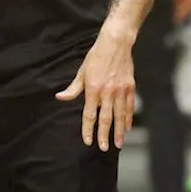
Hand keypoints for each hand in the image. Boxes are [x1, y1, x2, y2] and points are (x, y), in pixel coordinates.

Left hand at [56, 27, 135, 150]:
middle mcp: (107, 92)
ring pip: (120, 116)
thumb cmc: (96, 56)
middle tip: (104, 148)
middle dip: (104, 135)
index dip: (88, 129)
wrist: (116, 43)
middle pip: (105, 118)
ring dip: (119, 131)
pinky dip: (129, 118)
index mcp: (93, 89)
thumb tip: (60, 98)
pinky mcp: (130, 87)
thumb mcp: (82, 71)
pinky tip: (127, 127)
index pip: (89, 114)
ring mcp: (120, 90)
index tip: (88, 141)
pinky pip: (130, 107)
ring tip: (118, 143)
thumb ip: (73, 88)